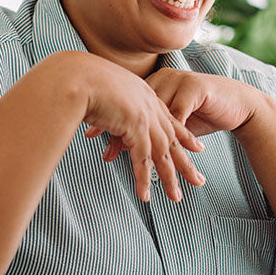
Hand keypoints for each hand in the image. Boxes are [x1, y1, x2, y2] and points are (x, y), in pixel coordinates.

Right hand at [76, 54, 205, 202]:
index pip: (168, 118)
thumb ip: (109, 102)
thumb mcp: (103, 90)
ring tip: (176, 197)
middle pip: (172, 139)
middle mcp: (149, 105)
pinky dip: (143, 179)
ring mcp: (144, 117)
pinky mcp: (135, 128)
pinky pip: (142, 159)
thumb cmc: (81, 80)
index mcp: (144, 94)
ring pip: (162, 153)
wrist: (77, 76)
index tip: (196, 147)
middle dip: (185, 162)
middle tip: (198, 180)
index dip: (183, 135)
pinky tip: (145, 195)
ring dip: (170, 177)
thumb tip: (104, 112)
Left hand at [99, 68, 262, 164]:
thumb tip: (118, 145)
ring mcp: (179, 82)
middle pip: (137, 107)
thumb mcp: (171, 121)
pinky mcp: (195, 89)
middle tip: (105, 152)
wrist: (237, 103)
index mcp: (154, 83)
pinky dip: (169, 135)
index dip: (109, 119)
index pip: (126, 102)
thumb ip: (148, 128)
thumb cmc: (202, 112)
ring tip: (131, 158)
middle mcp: (164, 79)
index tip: (91, 134)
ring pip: (155, 114)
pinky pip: (178, 115)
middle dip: (121, 132)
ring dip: (144, 138)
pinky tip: (161, 150)